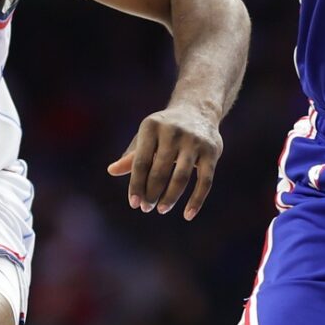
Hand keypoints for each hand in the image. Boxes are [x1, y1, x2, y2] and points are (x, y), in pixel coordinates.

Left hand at [107, 103, 224, 219]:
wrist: (198, 110)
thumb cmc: (164, 130)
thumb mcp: (146, 137)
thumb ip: (131, 156)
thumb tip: (111, 171)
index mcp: (152, 127)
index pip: (141, 162)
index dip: (136, 184)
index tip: (134, 203)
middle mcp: (174, 132)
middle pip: (160, 171)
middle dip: (152, 193)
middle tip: (146, 208)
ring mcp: (194, 141)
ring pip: (181, 177)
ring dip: (170, 197)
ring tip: (162, 209)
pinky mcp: (212, 151)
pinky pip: (205, 181)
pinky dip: (196, 200)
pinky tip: (188, 214)